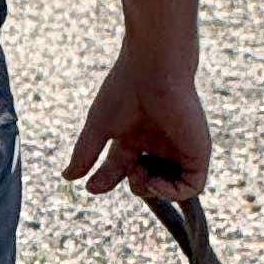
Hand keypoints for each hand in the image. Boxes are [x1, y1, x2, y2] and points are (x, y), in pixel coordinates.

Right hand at [64, 51, 211, 202]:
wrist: (154, 71)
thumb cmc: (125, 91)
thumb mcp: (98, 127)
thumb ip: (85, 153)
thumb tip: (67, 177)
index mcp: (134, 135)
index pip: (120, 167)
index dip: (106, 181)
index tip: (92, 187)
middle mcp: (157, 143)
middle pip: (146, 178)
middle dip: (136, 185)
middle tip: (129, 171)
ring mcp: (178, 148)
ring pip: (170, 186)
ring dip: (152, 190)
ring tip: (142, 175)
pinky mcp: (196, 152)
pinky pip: (192, 186)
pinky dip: (173, 192)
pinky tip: (155, 180)